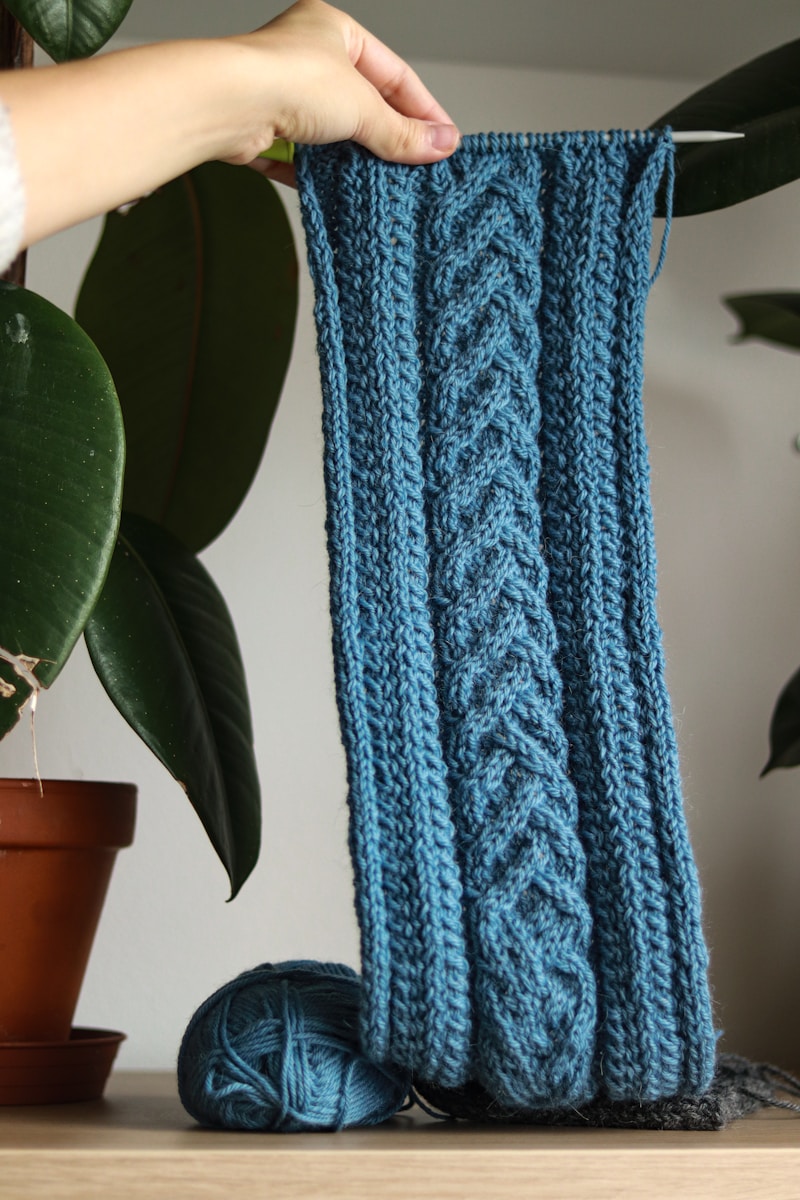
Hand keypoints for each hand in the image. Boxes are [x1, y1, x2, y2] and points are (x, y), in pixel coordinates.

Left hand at [226, 0, 459, 185]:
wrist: (228, 103)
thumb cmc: (290, 80)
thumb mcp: (362, 107)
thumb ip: (401, 132)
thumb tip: (442, 146)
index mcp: (334, 29)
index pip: (393, 72)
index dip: (422, 108)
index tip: (444, 140)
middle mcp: (305, 56)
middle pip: (362, 103)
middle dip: (389, 136)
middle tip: (418, 166)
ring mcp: (281, 92)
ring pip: (331, 131)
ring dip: (356, 158)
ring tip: (385, 183)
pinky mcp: (261, 128)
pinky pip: (300, 155)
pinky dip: (320, 173)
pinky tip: (342, 190)